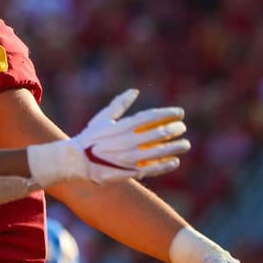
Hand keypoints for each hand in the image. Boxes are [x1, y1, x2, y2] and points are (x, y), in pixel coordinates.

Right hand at [72, 88, 190, 182]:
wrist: (77, 160)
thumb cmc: (90, 137)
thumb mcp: (103, 118)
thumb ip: (120, 104)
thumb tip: (134, 91)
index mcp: (122, 126)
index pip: (151, 117)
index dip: (168, 114)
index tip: (180, 113)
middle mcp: (128, 141)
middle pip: (159, 133)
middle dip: (174, 129)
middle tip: (182, 128)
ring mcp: (130, 157)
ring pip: (159, 151)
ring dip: (174, 147)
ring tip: (185, 145)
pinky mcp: (129, 170)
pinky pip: (152, 168)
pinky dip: (165, 165)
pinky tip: (174, 162)